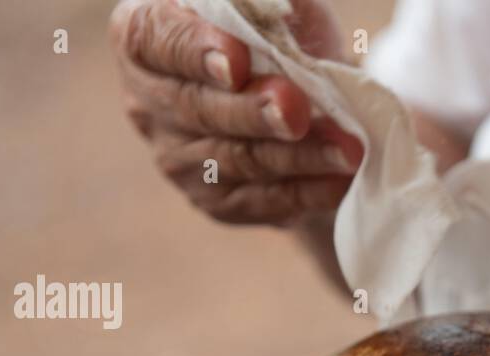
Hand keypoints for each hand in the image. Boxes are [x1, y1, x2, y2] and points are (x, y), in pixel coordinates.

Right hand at [109, 0, 362, 226]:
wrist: (302, 100)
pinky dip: (307, 190)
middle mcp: (148, 101)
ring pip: (237, 159)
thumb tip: (278, 10)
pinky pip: (262, 200)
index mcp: (143, 36)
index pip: (157, 40)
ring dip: (296, 156)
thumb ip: (261, 5)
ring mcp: (178, 158)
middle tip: (297, 112)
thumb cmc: (277, 35)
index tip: (237, 61)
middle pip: (198, 109)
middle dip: (254, 112)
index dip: (196, 51)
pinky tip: (341, 180)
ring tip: (345, 149)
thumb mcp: (271, 6)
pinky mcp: (217, 201)